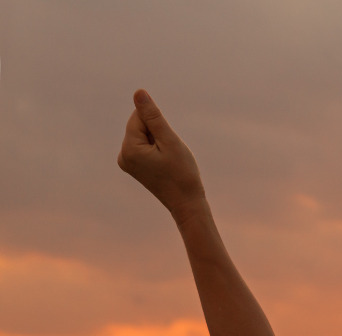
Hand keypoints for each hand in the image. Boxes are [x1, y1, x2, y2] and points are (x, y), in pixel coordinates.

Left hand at [117, 89, 205, 220]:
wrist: (187, 204)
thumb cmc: (182, 173)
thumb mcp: (169, 141)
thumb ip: (153, 116)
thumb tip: (138, 92)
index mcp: (129, 148)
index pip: (139, 117)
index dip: (159, 126)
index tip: (169, 146)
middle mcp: (122, 155)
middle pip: (140, 126)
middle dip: (158, 134)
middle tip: (170, 157)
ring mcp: (126, 162)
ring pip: (143, 136)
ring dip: (159, 143)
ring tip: (168, 162)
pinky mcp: (133, 166)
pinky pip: (144, 147)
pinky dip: (157, 151)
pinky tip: (164, 166)